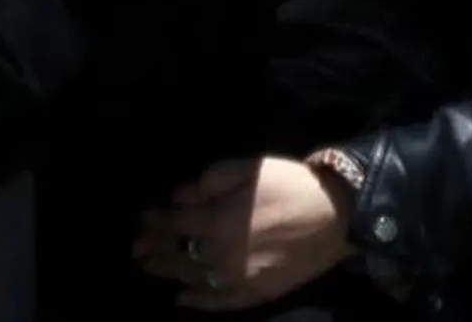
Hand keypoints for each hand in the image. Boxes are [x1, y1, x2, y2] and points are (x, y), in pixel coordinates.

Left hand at [132, 157, 355, 311]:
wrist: (335, 215)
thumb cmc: (290, 185)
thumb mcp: (247, 168)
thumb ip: (208, 181)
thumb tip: (176, 196)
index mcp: (217, 219)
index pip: (174, 224)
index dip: (154, 223)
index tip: (141, 220)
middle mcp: (221, 254)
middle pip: (178, 255)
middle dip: (154, 251)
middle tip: (136, 250)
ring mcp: (237, 278)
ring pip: (193, 279)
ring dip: (168, 274)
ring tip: (150, 269)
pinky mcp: (255, 293)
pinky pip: (219, 302)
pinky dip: (198, 303)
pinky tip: (182, 300)